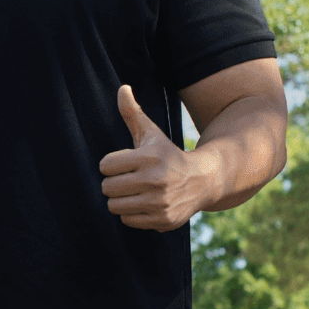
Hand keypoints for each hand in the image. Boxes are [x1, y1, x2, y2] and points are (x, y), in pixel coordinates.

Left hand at [99, 85, 221, 230]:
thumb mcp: (151, 134)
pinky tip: (145, 204)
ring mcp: (160, 202)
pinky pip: (127, 220)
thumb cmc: (168, 155)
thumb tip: (122, 88)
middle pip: (107, 187)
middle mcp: (156, 179)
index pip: (105, 165)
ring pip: (114, 206)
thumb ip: (133, 114)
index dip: (112, 165)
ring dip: (121, 200)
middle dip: (115, 183)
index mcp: (150, 156)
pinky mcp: (163, 220)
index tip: (125, 164)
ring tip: (136, 192)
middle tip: (129, 180)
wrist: (203, 180)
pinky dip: (132, 214)